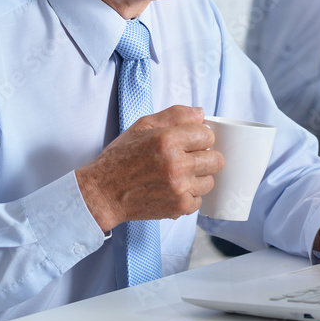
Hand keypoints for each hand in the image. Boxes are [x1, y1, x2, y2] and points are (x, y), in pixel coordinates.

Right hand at [76, 106, 223, 232]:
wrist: (102, 193)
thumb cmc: (121, 158)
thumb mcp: (143, 126)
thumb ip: (175, 115)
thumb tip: (201, 114)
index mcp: (168, 140)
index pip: (208, 135)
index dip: (199, 137)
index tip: (188, 142)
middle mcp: (177, 164)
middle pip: (216, 159)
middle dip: (204, 157)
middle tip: (186, 159)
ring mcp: (180, 188)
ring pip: (210, 181)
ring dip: (197, 178)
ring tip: (177, 175)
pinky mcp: (179, 207)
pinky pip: (200, 199)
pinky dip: (188, 195)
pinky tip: (171, 189)